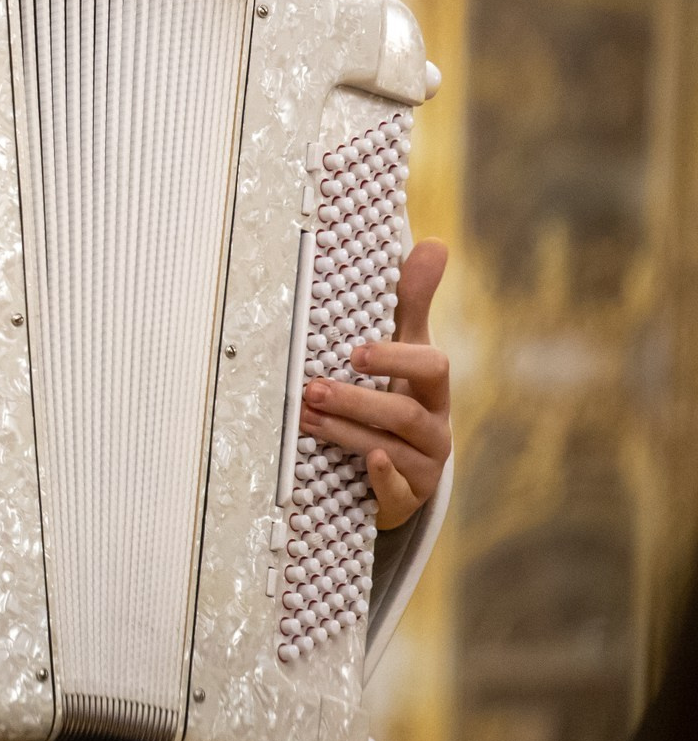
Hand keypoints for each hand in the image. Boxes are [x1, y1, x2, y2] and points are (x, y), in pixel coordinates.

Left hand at [301, 238, 451, 528]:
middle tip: (311, 388)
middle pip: (404, 412)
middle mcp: (433, 426)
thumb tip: (435, 243)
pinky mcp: (409, 496)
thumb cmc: (401, 395)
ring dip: (346, 431)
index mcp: (432, 387)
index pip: (431, 365)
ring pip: (390, 448)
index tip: (354, 352)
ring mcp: (423, 464)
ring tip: (305, 416)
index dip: (396, 357)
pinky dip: (382, 476)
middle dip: (356, 401)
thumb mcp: (407, 348)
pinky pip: (399, 491)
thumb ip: (413, 300)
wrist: (406, 467)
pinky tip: (366, 462)